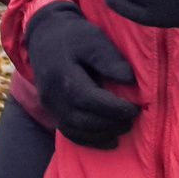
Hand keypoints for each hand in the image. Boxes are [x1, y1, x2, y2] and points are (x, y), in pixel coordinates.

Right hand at [24, 2, 141, 147]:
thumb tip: (129, 80)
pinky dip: (90, 141)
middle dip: (110, 123)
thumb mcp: (93, 39)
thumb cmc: (73, 36)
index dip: (112, 108)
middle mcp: (52, 95)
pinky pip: (69, 133)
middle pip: (81, 119)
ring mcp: (50, 106)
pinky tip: (110, 140)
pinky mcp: (52, 112)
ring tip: (124, 128)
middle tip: (132, 119)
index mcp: (62, 75)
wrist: (44, 37)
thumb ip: (109, 59)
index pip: (88, 99)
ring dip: (102, 134)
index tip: (134, 110)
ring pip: (75, 130)